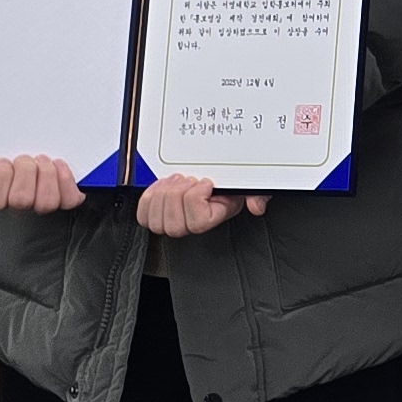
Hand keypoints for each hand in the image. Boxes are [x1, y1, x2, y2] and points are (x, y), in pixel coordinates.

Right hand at [0, 154, 88, 213]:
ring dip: (46, 175)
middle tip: (25, 159)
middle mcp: (17, 204)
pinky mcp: (63, 197)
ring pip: (47, 203)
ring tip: (42, 161)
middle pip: (21, 200)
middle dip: (25, 172)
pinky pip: (70, 200)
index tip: (2, 161)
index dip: (0, 178)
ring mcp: (40, 202)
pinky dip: (67, 181)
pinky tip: (59, 165)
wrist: (23, 151)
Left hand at [136, 173, 268, 238]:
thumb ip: (257, 194)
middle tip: (188, 179)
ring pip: (157, 221)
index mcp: (213, 218)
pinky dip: (149, 198)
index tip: (206, 182)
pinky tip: (162, 186)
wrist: (213, 177)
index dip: (196, 199)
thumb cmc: (228, 182)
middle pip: (174, 224)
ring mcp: (172, 222)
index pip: (197, 222)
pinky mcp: (155, 214)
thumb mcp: (248, 185)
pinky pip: (144, 215)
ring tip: (176, 180)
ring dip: (164, 195)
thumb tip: (257, 205)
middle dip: (178, 195)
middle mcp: (191, 225)